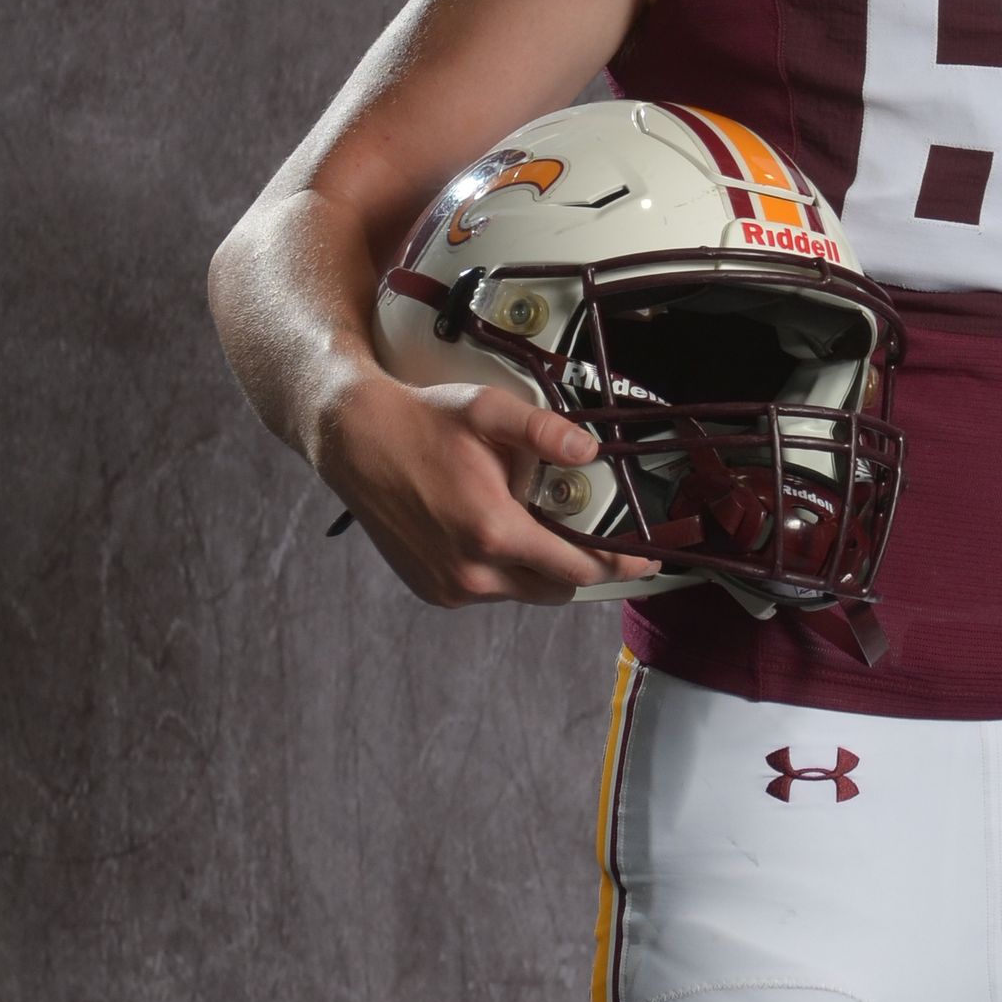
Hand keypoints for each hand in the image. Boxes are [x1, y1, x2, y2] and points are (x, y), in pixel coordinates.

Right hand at [315, 371, 661, 607]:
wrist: (354, 440)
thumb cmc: (421, 422)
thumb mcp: (488, 410)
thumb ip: (544, 431)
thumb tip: (590, 453)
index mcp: (492, 531)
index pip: (576, 566)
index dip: (618, 564)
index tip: (647, 562)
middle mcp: (470, 571)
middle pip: (555, 587)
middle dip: (579, 563)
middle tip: (590, 530)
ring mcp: (448, 586)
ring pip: (521, 591)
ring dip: (539, 567)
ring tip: (534, 521)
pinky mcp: (431, 589)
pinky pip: (489, 590)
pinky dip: (504, 569)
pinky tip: (495, 530)